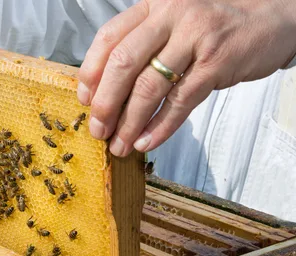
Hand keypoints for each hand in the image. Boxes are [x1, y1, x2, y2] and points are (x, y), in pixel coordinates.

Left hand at [77, 0, 295, 156]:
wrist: (269, 20)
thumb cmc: (211, 29)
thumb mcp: (171, 26)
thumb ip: (140, 48)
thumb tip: (102, 92)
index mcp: (152, 7)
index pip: (108, 38)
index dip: (90, 72)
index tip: (84, 100)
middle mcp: (171, 16)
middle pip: (123, 64)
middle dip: (105, 103)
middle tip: (98, 130)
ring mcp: (195, 38)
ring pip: (150, 87)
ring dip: (130, 123)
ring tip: (120, 145)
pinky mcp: (217, 63)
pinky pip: (180, 102)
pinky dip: (160, 127)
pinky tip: (146, 142)